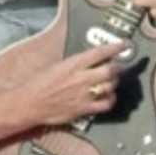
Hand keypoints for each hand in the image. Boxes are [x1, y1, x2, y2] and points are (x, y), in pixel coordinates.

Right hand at [0, 41, 126, 153]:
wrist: (30, 104)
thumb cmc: (39, 83)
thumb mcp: (57, 65)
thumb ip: (76, 64)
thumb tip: (91, 61)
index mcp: (74, 64)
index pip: (101, 52)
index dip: (116, 48)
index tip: (126, 45)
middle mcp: (82, 78)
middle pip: (111, 70)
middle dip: (117, 68)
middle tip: (117, 67)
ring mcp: (84, 95)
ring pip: (111, 86)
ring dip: (114, 83)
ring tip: (110, 82)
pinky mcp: (84, 109)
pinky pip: (106, 104)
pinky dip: (111, 99)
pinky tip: (108, 97)